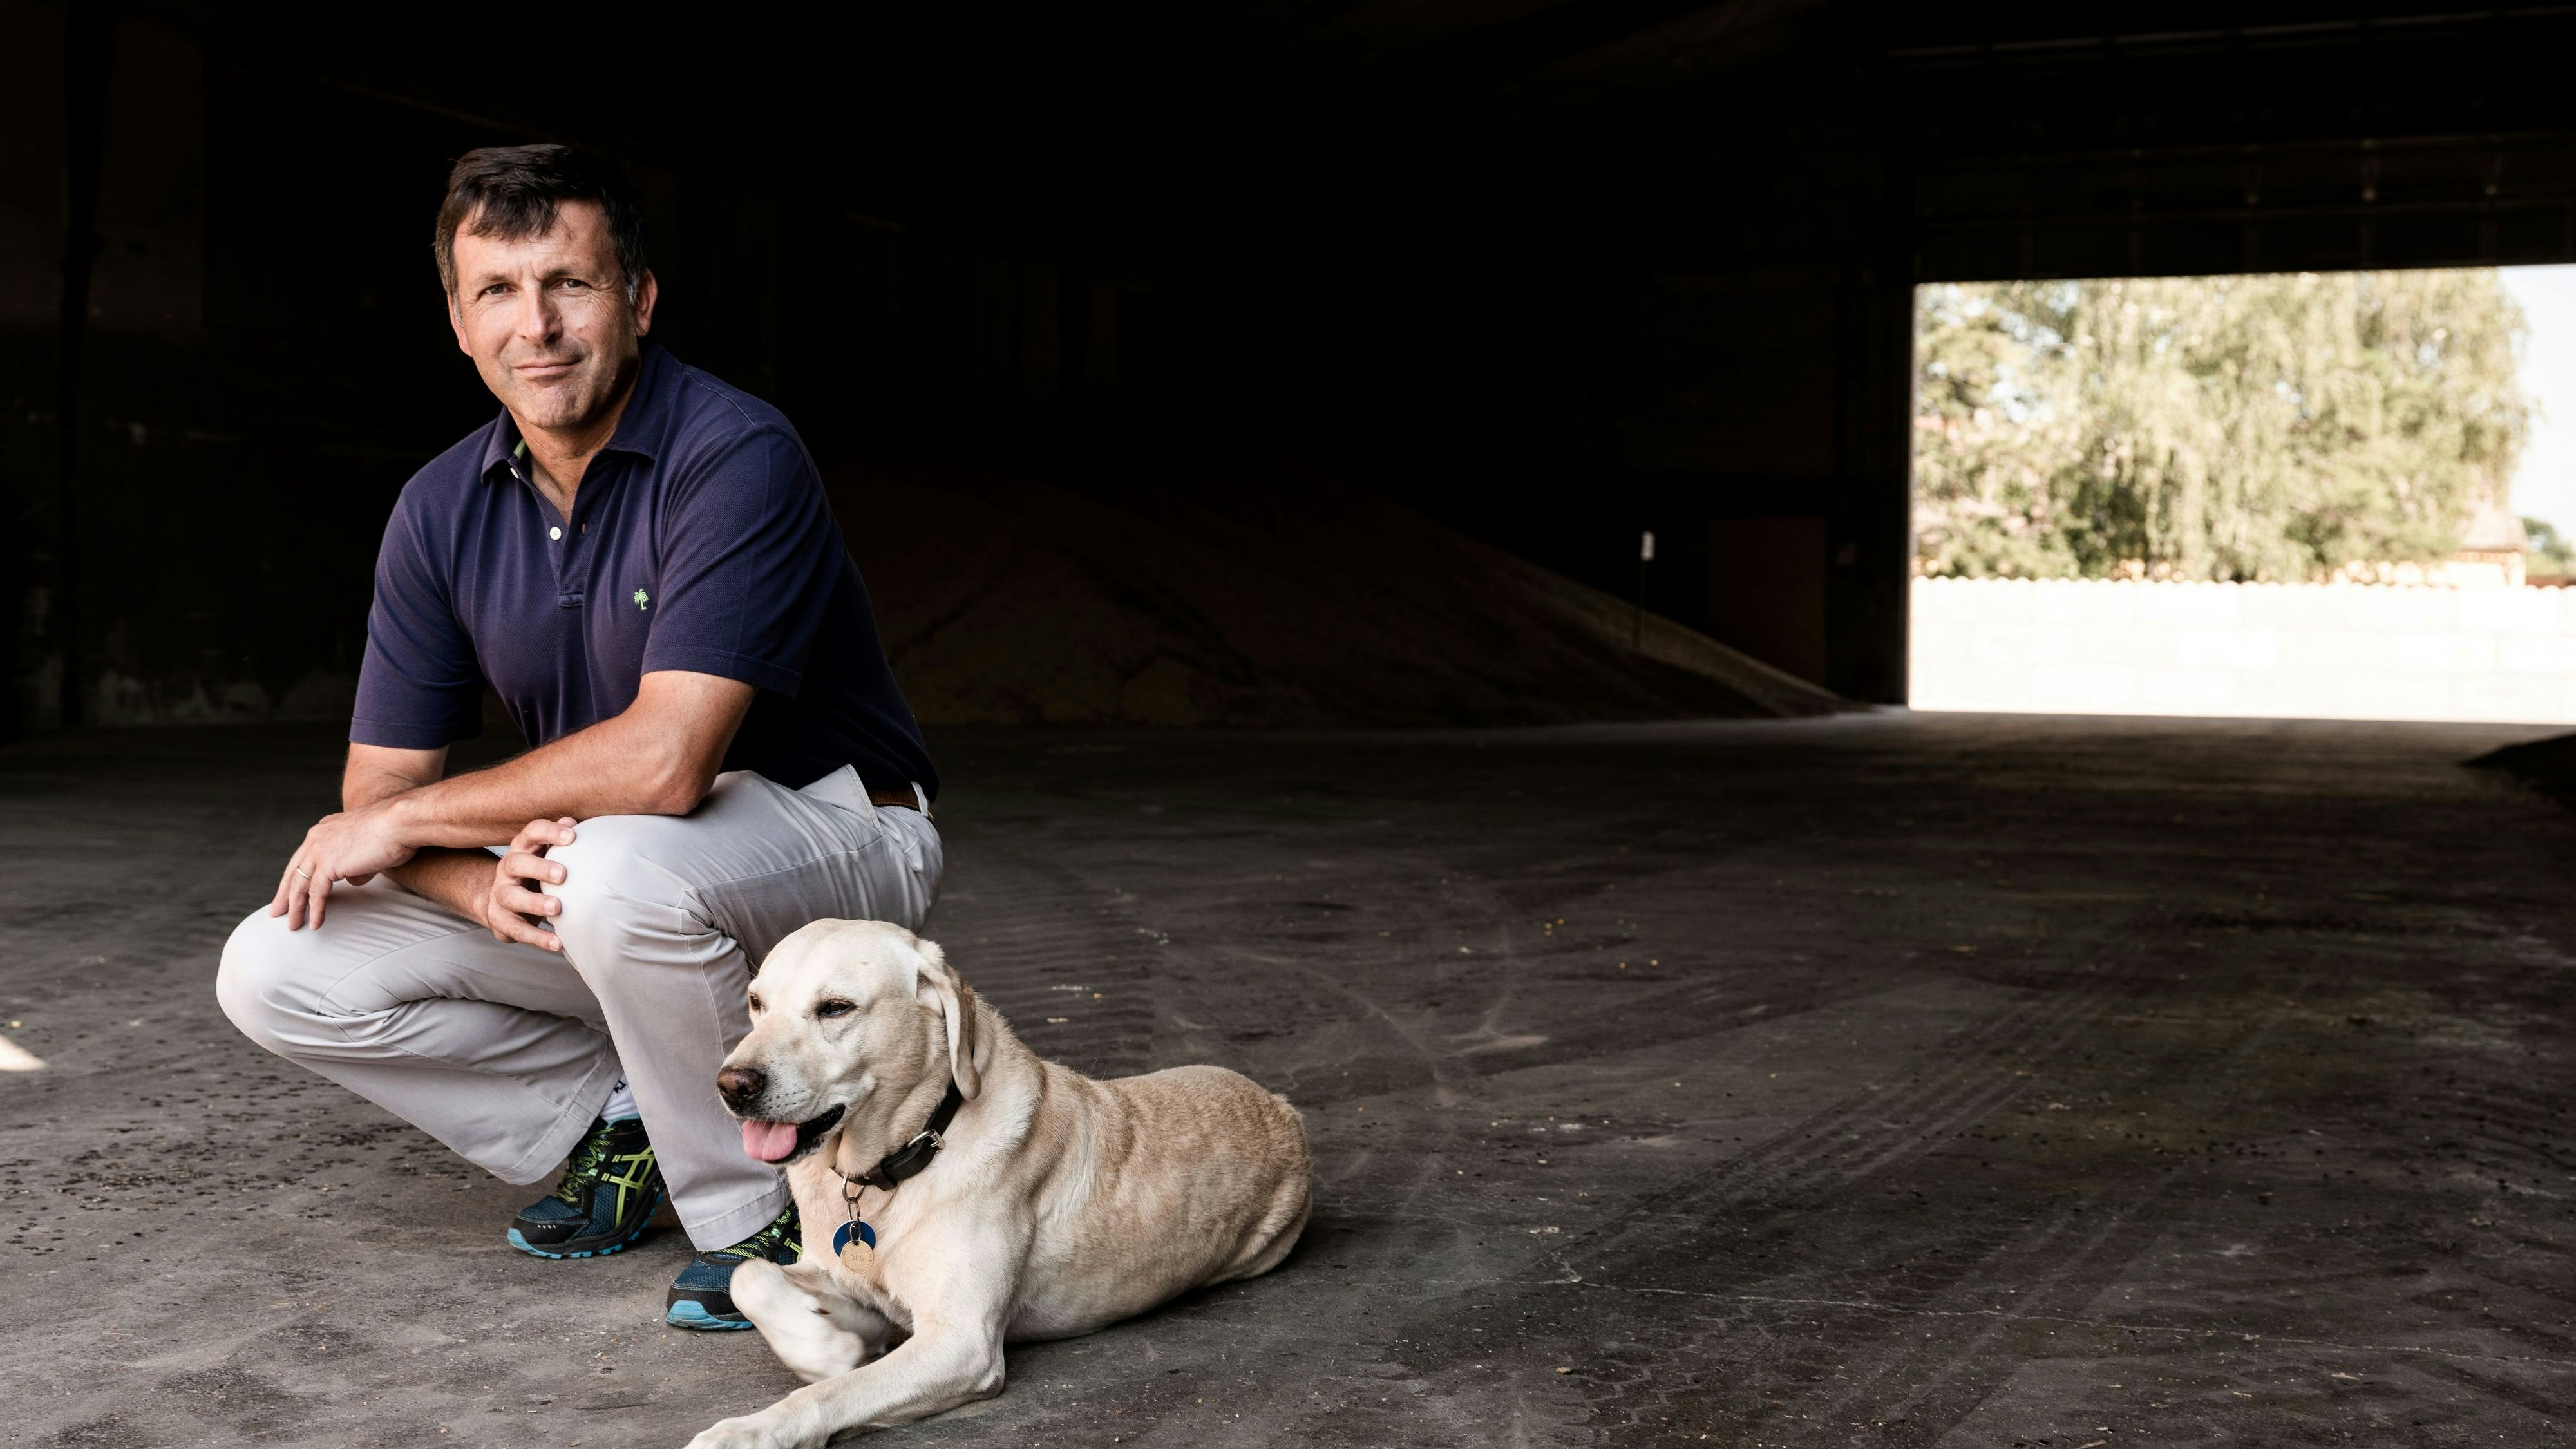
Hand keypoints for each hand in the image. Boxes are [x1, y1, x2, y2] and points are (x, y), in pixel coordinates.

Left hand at [269, 800, 417, 929]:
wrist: (400, 822)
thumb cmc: (394, 831)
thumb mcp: (369, 847)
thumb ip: (356, 863)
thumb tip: (352, 879)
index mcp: (324, 829)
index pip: (303, 857)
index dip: (296, 876)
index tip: (290, 891)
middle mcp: (316, 838)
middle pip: (294, 871)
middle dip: (284, 894)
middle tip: (277, 911)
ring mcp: (319, 851)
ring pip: (300, 885)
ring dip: (296, 908)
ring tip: (293, 924)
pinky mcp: (328, 865)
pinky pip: (316, 893)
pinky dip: (315, 910)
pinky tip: (314, 924)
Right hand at [482, 817, 579, 950]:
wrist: (503, 901)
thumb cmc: (536, 873)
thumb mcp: (546, 854)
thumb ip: (559, 839)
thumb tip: (573, 820)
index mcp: (522, 849)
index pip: (531, 833)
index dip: (549, 832)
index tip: (572, 836)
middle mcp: (507, 869)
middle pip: (516, 863)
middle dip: (539, 868)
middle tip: (563, 875)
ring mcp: (501, 895)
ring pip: (512, 897)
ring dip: (535, 903)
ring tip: (557, 909)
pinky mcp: (501, 920)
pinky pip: (518, 930)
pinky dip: (538, 938)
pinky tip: (558, 943)